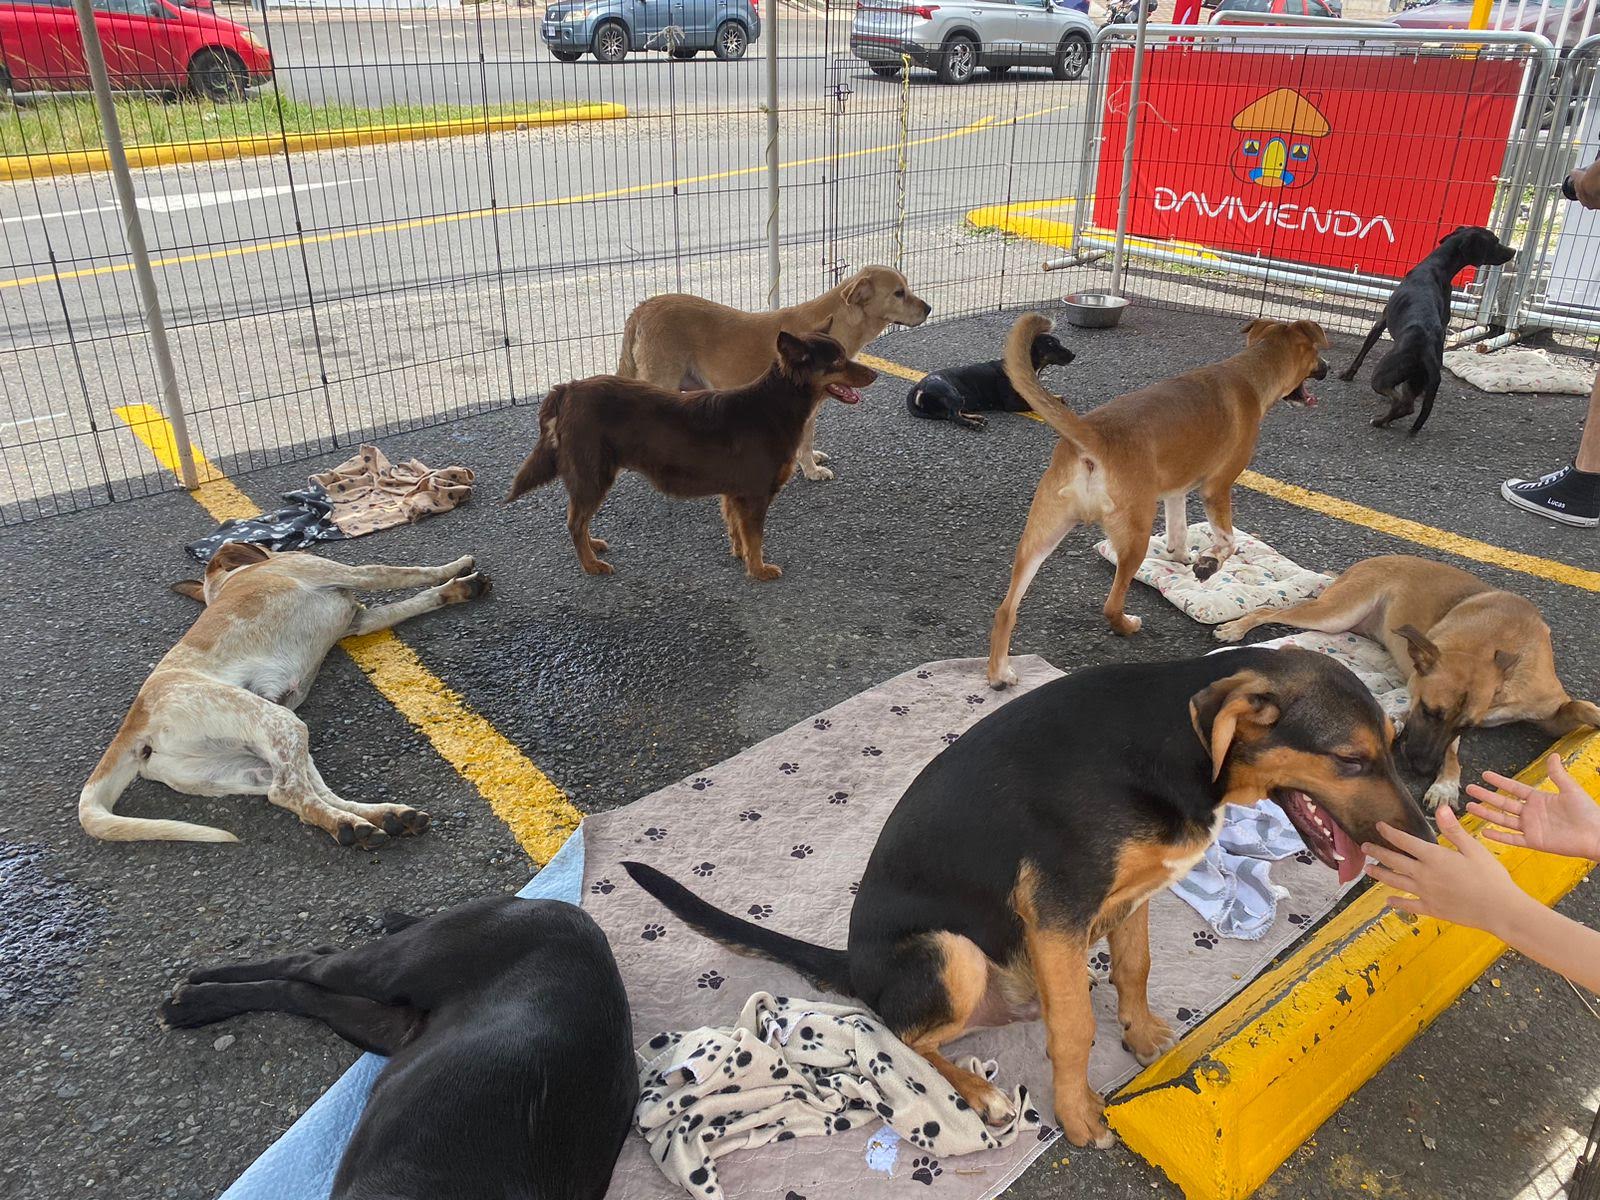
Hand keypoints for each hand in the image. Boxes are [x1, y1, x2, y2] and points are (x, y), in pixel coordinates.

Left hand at [1362, 807, 1528, 936]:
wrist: (1499, 909)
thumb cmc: (1490, 876)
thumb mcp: (1474, 849)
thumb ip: (1454, 830)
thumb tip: (1441, 808)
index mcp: (1434, 857)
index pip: (1405, 841)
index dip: (1390, 833)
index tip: (1378, 826)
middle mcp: (1424, 874)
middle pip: (1394, 861)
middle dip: (1377, 852)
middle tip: (1364, 846)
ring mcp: (1425, 893)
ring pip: (1396, 882)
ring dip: (1380, 875)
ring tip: (1368, 870)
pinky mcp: (1432, 909)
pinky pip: (1409, 905)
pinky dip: (1397, 903)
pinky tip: (1388, 901)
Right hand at [1465, 754, 1599, 861]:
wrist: (1597, 835)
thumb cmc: (1588, 812)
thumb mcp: (1571, 789)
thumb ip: (1558, 775)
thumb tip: (1554, 756)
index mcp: (1539, 799)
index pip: (1514, 788)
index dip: (1499, 782)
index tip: (1485, 775)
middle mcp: (1531, 813)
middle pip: (1503, 803)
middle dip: (1486, 796)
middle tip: (1469, 789)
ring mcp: (1531, 828)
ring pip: (1502, 819)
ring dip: (1486, 813)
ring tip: (1470, 807)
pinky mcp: (1534, 842)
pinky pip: (1512, 839)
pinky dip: (1498, 837)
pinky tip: (1484, 832)